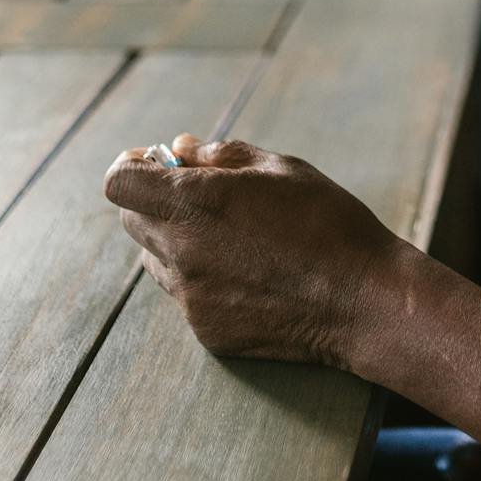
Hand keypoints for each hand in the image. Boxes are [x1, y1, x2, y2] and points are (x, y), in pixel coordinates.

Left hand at [103, 134, 407, 369]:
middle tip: (199, 195)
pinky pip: (185, 295)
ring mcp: (189, 297)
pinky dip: (203, 278)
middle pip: (131, 220)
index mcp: (195, 202)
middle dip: (155, 201)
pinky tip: (250, 274)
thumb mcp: (283, 169)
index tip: (157, 165)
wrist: (361, 300)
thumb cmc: (328, 222)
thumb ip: (225, 156)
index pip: (119, 182)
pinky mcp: (204, 331)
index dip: (133, 168)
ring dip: (175, 241)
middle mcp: (181, 251)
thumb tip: (183, 149)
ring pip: (155, 259)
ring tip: (231, 237)